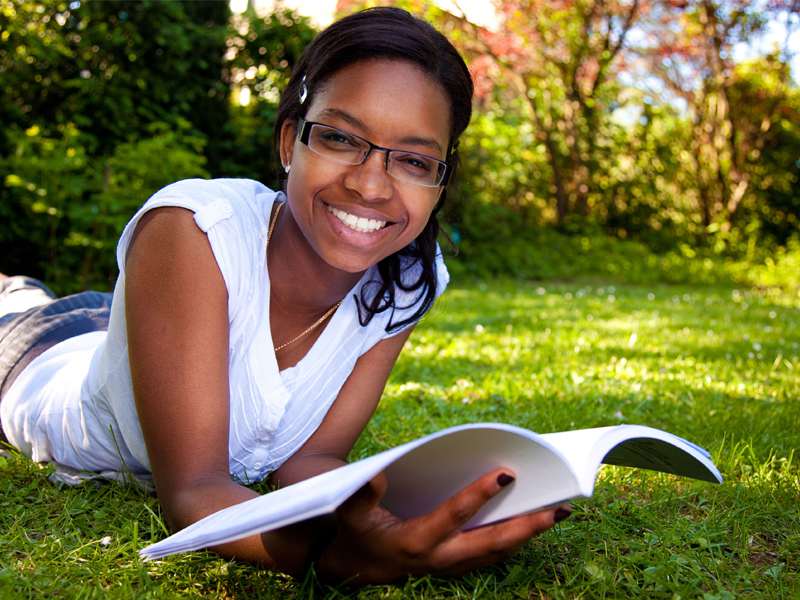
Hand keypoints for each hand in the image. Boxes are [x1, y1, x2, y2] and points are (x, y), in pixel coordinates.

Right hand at [315, 468, 569, 583]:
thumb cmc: (355, 533)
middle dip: (527, 528)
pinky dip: (515, 540)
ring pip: (497, 552)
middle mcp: (440, 558)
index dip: (479, 496)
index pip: (454, 516)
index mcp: (415, 542)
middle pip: (491, 544)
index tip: (505, 474)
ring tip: (558, 513)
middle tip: (559, 509)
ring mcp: (451, 565)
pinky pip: (492, 554)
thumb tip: (377, 476)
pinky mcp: (456, 564)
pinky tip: (532, 523)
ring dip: (528, 534)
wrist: (354, 567)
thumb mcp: (348, 513)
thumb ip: (360, 496)